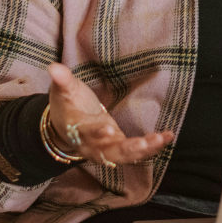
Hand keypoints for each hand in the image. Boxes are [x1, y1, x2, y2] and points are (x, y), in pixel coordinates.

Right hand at [46, 63, 173, 164]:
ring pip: (125, 155)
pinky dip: (152, 147)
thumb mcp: (63, 91)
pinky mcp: (119, 147)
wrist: (66, 128)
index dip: (96, 134)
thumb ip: (62, 80)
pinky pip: (136, 152)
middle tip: (143, 144)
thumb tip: (53, 67)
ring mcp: (107, 149)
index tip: (107, 129)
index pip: (86, 133)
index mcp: (77, 130)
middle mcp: (92, 145)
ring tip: (161, 139)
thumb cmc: (67, 106)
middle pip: (109, 152)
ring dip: (144, 150)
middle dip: (127, 149)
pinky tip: (167, 137)